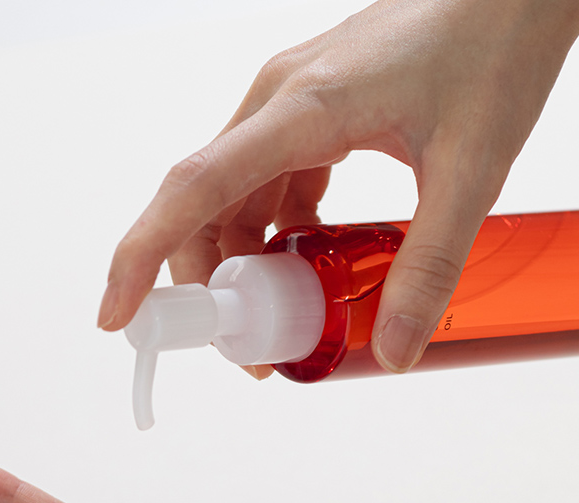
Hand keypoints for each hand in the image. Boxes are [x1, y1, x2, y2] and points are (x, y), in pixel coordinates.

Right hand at [99, 0, 578, 374]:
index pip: (194, 187)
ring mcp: (288, 107)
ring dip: (245, 261)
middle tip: (246, 341)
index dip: (142, 255)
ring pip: (232, 199)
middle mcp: (276, 105)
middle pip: (202, 206)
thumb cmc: (494, 41)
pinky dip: (275, 231)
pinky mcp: (308, 114)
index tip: (118, 316)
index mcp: (301, 110)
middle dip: (208, 282)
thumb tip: (392, 351)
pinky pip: (266, 183)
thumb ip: (430, 263)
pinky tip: (307, 255)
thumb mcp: (473, 166)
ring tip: (284, 308)